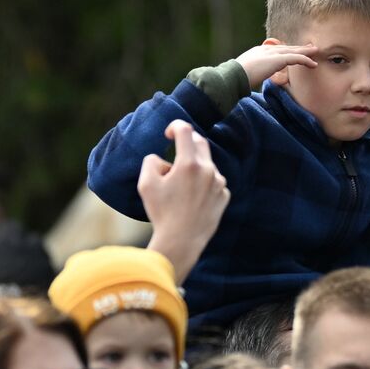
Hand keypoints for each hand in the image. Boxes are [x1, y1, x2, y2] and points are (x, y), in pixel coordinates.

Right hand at [141, 120, 229, 281]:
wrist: (181, 242)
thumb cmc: (161, 213)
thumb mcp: (146, 184)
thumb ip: (151, 161)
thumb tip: (163, 160)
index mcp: (189, 164)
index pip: (185, 130)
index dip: (175, 126)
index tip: (168, 134)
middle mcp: (208, 170)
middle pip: (200, 142)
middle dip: (187, 142)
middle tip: (176, 150)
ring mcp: (219, 183)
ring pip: (206, 164)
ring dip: (194, 166)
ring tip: (180, 186)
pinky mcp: (224, 196)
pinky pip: (213, 181)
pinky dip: (203, 183)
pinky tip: (192, 198)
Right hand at [236, 41, 317, 88]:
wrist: (234, 76)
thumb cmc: (235, 78)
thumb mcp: (245, 74)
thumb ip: (251, 74)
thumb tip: (251, 81)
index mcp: (258, 52)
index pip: (276, 50)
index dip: (287, 50)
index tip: (294, 51)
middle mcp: (266, 50)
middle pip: (286, 47)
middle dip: (298, 48)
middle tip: (310, 47)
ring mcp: (271, 53)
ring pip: (292, 51)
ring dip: (305, 51)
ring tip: (316, 51)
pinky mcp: (277, 59)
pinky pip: (295, 58)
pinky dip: (305, 60)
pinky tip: (313, 63)